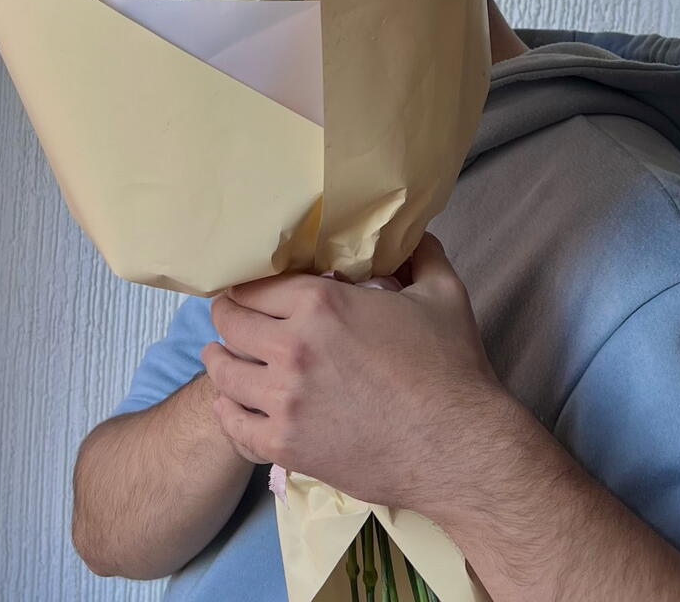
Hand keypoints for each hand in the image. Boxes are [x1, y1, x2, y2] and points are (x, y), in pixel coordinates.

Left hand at [201, 233, 504, 510]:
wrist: (459, 447)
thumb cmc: (452, 367)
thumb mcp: (442, 292)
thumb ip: (418, 252)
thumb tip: (409, 232)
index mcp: (321, 303)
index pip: (255, 285)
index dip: (248, 285)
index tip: (248, 289)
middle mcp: (292, 348)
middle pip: (230, 322)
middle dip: (228, 315)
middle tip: (231, 317)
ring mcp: (284, 400)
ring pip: (222, 372)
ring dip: (220, 358)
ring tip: (222, 354)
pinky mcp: (286, 446)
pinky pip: (233, 425)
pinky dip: (227, 411)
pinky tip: (232, 402)